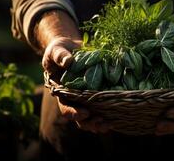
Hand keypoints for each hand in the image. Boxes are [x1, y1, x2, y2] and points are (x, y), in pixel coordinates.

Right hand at [37, 10, 109, 133]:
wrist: (70, 47)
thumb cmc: (59, 50)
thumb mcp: (56, 50)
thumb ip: (59, 56)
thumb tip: (68, 61)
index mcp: (61, 92)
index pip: (65, 107)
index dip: (74, 112)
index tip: (84, 112)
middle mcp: (74, 98)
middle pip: (80, 118)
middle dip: (89, 122)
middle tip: (100, 122)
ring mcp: (86, 97)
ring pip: (92, 116)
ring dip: (99, 123)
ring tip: (108, 125)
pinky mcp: (98, 92)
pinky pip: (103, 106)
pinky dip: (109, 113)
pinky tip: (117, 118)